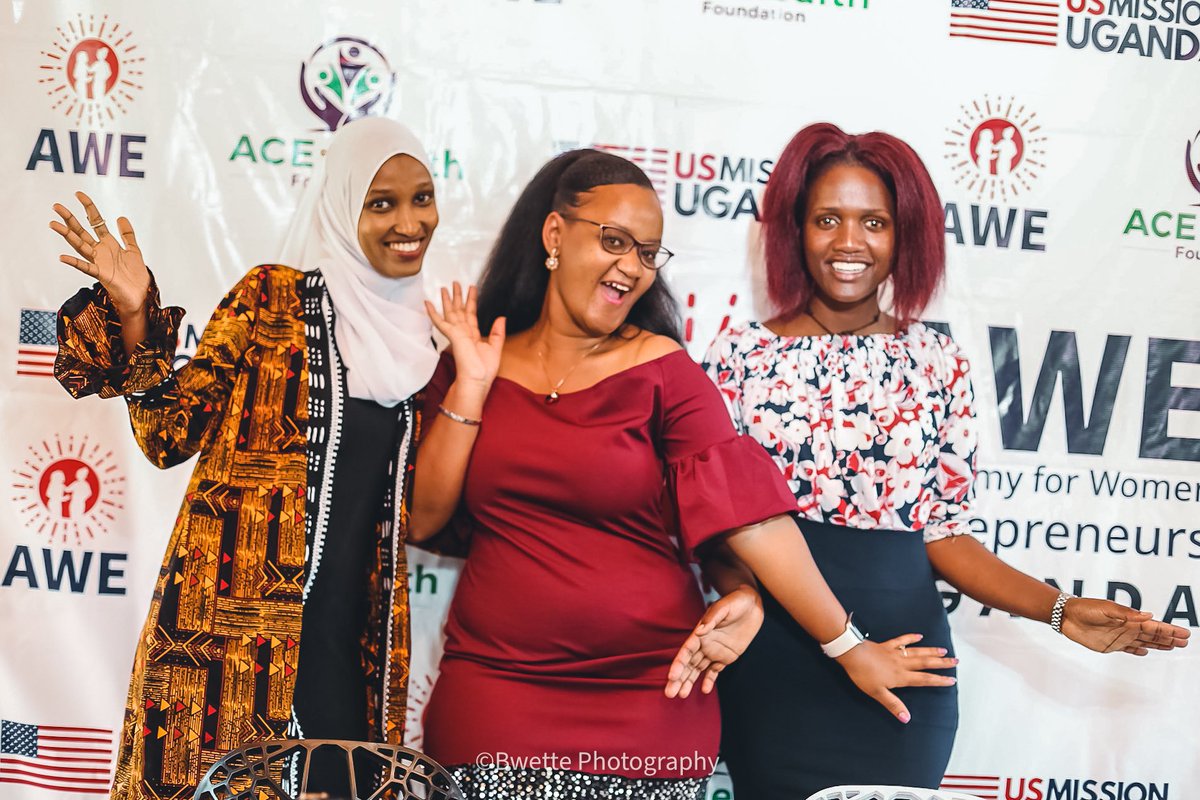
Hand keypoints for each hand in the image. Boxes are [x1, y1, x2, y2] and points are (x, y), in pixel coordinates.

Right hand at [50, 191, 149, 317]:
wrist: (140, 295)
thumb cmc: (136, 275)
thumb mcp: (134, 250)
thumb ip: (127, 234)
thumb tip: (121, 217)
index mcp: (108, 244)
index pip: (95, 222)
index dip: (88, 208)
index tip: (78, 194)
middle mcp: (100, 251)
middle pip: (82, 231)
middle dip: (70, 219)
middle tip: (56, 206)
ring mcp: (99, 262)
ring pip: (80, 246)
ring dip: (67, 235)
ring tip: (54, 224)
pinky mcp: (101, 274)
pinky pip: (86, 267)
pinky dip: (74, 262)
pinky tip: (62, 257)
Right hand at [425, 282, 503, 389]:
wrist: (476, 381)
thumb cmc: (484, 371)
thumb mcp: (496, 348)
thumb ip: (498, 332)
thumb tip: (501, 317)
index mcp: (473, 336)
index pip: (471, 314)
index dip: (471, 300)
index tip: (472, 288)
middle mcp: (464, 333)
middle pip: (459, 310)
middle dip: (458, 296)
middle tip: (455, 282)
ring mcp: (456, 334)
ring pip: (450, 312)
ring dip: (447, 299)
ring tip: (445, 287)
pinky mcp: (452, 336)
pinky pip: (440, 321)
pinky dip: (433, 312)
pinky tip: (428, 303)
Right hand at [666, 585, 762, 698]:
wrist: (751, 604)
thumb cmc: (736, 601)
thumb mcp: (724, 606)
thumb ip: (712, 618)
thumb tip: (700, 630)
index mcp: (701, 632)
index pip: (686, 651)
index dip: (679, 664)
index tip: (672, 677)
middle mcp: (704, 643)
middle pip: (688, 664)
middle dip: (678, 679)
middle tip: (669, 693)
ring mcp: (714, 651)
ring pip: (698, 669)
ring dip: (689, 682)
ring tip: (681, 695)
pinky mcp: (726, 656)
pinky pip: (715, 670)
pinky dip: (710, 680)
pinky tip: (704, 690)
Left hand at [835, 634, 957, 722]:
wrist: (851, 654)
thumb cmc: (863, 674)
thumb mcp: (877, 693)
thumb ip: (893, 705)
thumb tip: (906, 718)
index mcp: (901, 676)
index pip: (924, 679)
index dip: (939, 680)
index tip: (952, 680)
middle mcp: (902, 664)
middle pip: (926, 663)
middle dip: (942, 663)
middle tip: (955, 661)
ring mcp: (895, 653)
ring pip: (918, 651)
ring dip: (932, 651)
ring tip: (944, 651)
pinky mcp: (887, 645)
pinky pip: (902, 641)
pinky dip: (911, 638)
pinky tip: (919, 636)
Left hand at [1060, 598, 1190, 655]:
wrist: (1066, 616)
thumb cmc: (1086, 608)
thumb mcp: (1107, 609)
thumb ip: (1127, 614)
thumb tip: (1149, 616)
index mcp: (1129, 618)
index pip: (1154, 626)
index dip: (1169, 630)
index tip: (1184, 633)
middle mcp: (1127, 628)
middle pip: (1153, 635)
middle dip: (1169, 638)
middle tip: (1185, 641)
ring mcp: (1119, 637)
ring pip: (1144, 642)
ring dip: (1158, 644)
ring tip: (1173, 646)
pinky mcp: (1110, 645)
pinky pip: (1128, 649)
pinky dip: (1137, 651)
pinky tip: (1145, 652)